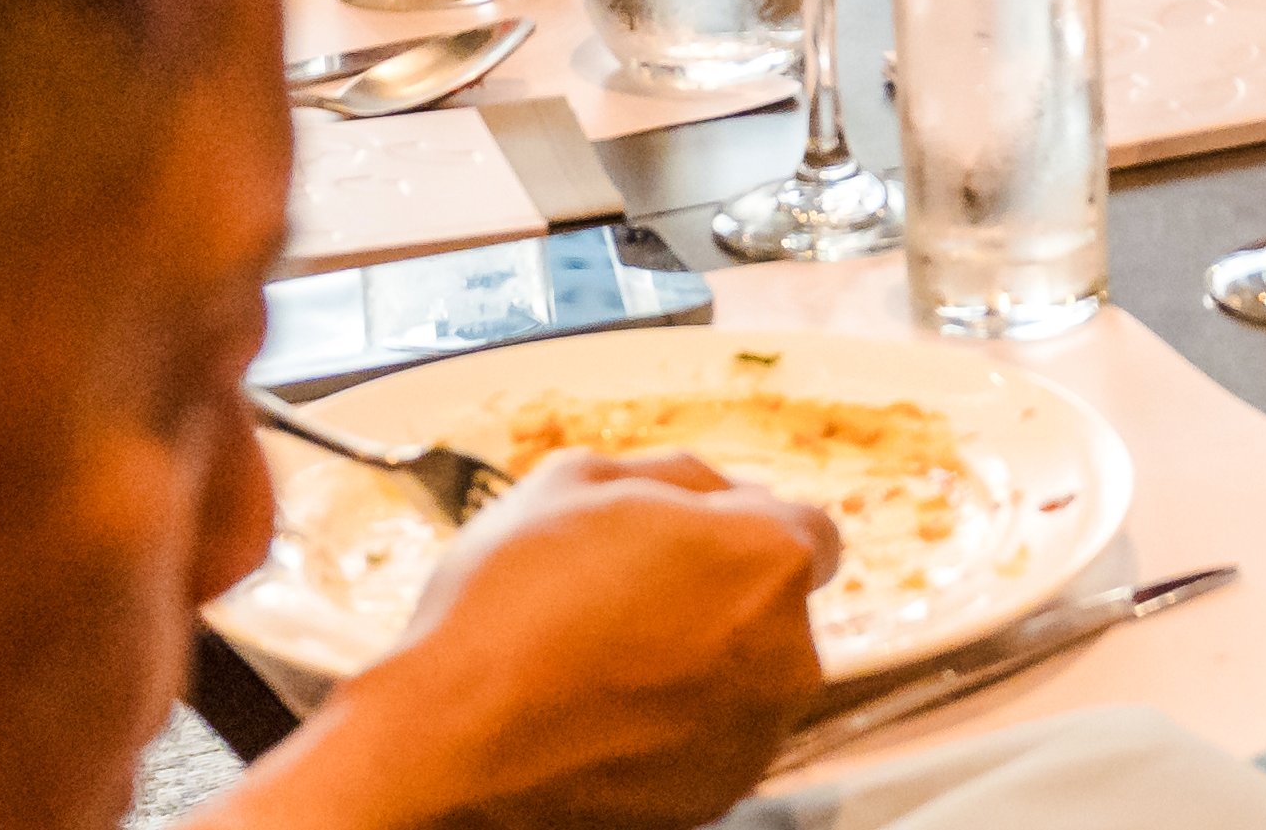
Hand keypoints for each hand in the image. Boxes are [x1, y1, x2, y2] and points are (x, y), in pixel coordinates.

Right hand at [261, 453, 836, 829]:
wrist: (456, 737)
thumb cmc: (511, 605)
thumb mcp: (578, 479)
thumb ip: (676, 474)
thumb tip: (715, 490)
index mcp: (768, 558)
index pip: (809, 530)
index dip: (746, 526)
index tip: (696, 539)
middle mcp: (786, 652)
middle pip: (776, 605)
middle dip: (723, 592)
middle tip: (632, 592)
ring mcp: (755, 732)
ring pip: (748, 674)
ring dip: (702, 659)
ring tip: (605, 654)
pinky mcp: (718, 791)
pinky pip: (716, 736)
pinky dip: (680, 722)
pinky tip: (606, 707)